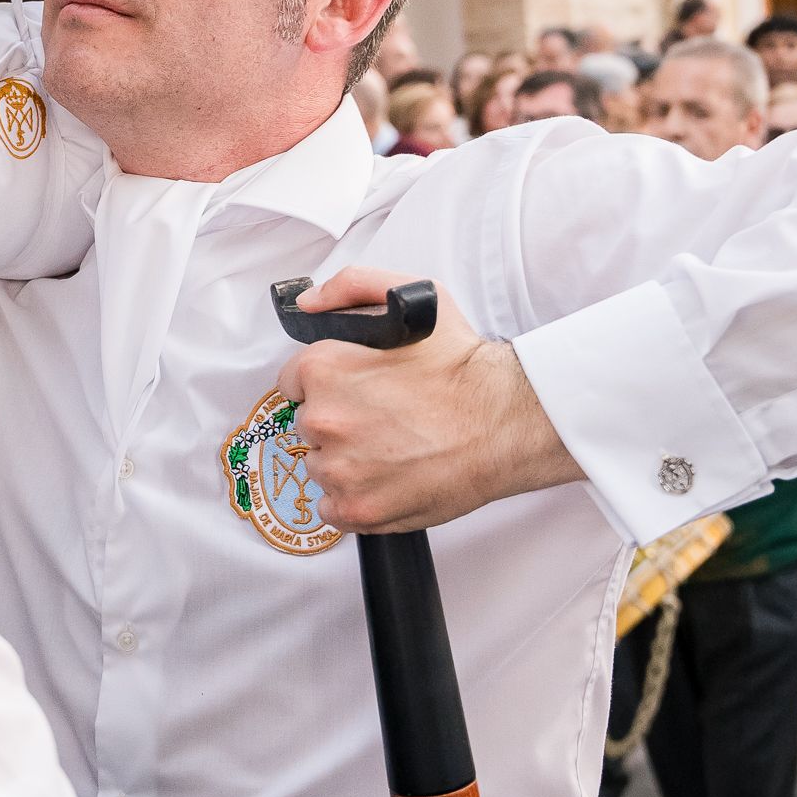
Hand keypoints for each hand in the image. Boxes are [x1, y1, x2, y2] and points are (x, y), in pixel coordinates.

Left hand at [272, 267, 581, 535]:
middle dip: (339, 420)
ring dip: (347, 460)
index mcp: (324, 369)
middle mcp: (324, 420)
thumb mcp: (413, 295)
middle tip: (382, 417)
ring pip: (322, 465)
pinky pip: (333, 507)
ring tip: (392, 448)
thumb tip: (308, 305)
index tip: (352, 389)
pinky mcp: (358, 509)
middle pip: (309, 424)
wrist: (504, 421)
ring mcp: (340, 469)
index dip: (325, 383)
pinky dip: (354, 498)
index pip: (293, 381)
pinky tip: (387, 479)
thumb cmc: (463, 366)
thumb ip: (350, 287)